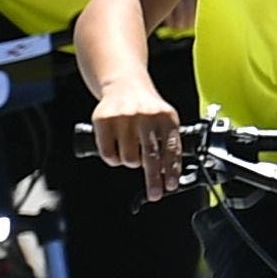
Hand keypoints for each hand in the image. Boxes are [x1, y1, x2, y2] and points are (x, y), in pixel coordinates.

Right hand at [87, 73, 184, 190]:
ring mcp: (124, 117)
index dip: (172, 170)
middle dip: (153, 180)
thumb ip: (168, 142)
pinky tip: (116, 151)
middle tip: (155, 194)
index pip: (171, 149)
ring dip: (131, 162)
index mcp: (166, 117)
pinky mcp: (104, 120)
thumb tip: (169, 175)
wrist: (124, 83)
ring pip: (129, 158)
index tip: (171, 185)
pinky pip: (108, 153)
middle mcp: (146, 115)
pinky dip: (113, 159)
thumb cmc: (146, 107)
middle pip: (150, 157)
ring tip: (131, 152)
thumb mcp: (164, 119)